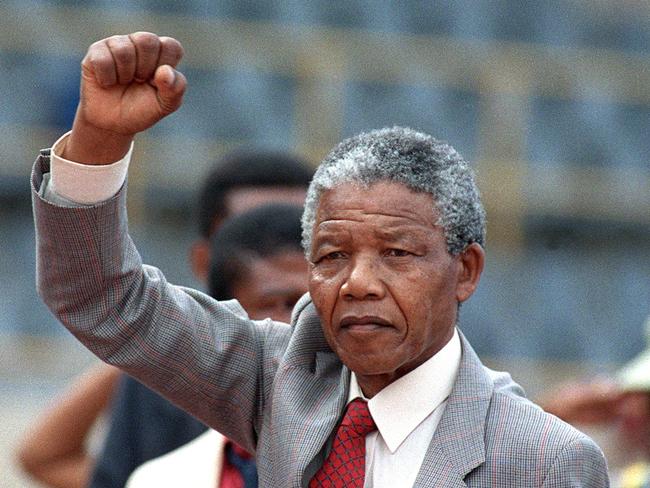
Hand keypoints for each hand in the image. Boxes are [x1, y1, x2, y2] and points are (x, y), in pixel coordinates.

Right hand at [63, 32, 185, 163]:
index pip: (171, 46)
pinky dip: (107, 79)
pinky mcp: (96, 50)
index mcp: (162, 53)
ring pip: (123, 50)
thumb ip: (175, 88)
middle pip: (147, 41)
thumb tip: (165, 71)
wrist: (112, 124)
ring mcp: (118, 44)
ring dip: (125, 75)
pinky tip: (107, 82)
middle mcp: (140, 43)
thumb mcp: (165, 104)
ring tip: (123, 82)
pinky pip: (103, 59)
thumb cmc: (142, 109)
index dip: (165, 66)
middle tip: (139, 81)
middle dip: (144, 69)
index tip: (157, 82)